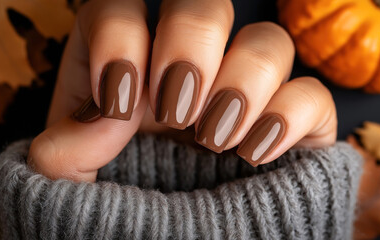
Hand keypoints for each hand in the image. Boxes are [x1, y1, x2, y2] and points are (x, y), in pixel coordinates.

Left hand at [28, 0, 336, 181]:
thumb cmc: (120, 213)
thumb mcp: (73, 186)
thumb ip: (66, 150)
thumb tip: (107, 114)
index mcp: (131, 71)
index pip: (124, 9)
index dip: (121, 39)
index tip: (121, 102)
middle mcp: (192, 72)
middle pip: (205, 5)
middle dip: (191, 48)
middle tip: (178, 112)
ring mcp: (243, 94)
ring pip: (269, 41)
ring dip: (243, 83)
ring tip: (215, 140)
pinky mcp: (290, 125)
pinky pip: (312, 94)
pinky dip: (289, 116)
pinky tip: (254, 154)